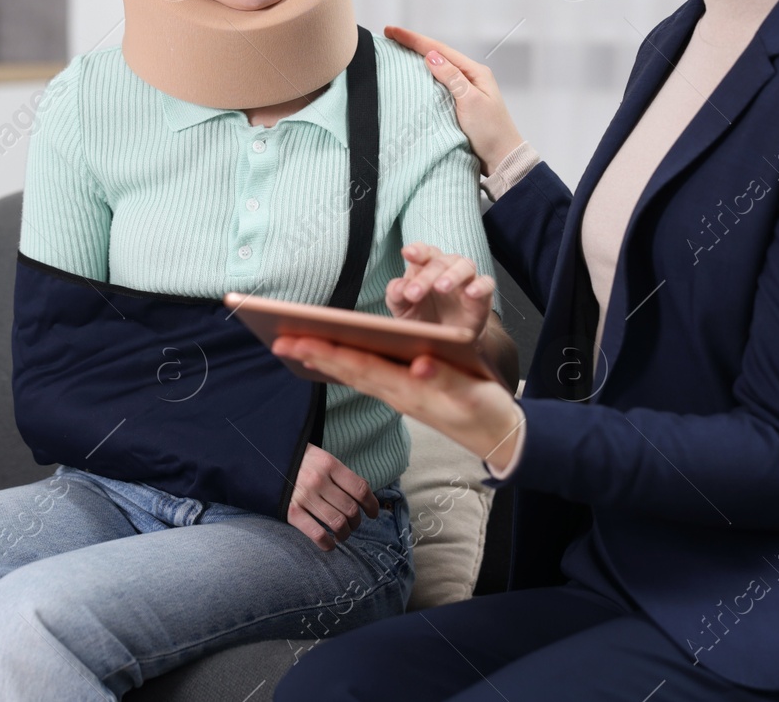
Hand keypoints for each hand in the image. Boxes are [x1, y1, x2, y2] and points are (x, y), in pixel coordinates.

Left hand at [272, 336, 524, 471]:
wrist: (499, 437)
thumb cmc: (486, 410)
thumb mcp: (471, 393)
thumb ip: (444, 378)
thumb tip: (417, 364)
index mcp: (409, 389)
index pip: (359, 366)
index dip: (326, 352)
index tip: (295, 341)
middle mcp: (397, 393)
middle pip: (347, 370)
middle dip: (313, 354)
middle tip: (278, 341)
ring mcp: (399, 395)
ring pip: (354, 374)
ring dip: (323, 360)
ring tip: (294, 346)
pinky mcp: (406, 394)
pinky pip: (367, 378)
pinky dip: (344, 366)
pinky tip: (331, 359)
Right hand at [288, 444, 379, 551]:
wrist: (264, 459)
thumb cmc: (299, 461)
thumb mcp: (321, 458)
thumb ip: (341, 474)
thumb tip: (364, 492)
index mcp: (329, 464)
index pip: (360, 488)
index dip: (372, 505)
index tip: (373, 513)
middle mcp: (318, 480)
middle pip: (351, 509)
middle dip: (357, 522)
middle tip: (353, 524)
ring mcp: (304, 496)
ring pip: (337, 523)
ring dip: (345, 534)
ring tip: (342, 534)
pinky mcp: (291, 511)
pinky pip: (317, 534)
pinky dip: (327, 544)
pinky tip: (330, 544)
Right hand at [384, 25, 525, 174]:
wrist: (502, 158)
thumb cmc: (491, 132)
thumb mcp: (471, 102)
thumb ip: (452, 78)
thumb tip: (431, 57)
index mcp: (475, 72)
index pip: (440, 50)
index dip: (414, 40)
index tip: (392, 31)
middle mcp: (470, 77)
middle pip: (438, 55)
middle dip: (413, 44)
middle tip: (389, 35)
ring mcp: (464, 90)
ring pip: (437, 69)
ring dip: (417, 59)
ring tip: (396, 50)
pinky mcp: (459, 105)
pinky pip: (437, 85)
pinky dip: (423, 78)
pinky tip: (413, 77)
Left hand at [387, 241, 493, 342]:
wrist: (444, 342)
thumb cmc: (422, 318)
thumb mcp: (403, 309)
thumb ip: (396, 295)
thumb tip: (398, 287)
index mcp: (426, 267)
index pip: (424, 252)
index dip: (417, 250)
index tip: (408, 253)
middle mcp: (448, 269)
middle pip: (440, 262)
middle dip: (426, 276)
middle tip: (413, 293)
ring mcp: (467, 280)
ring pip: (465, 265)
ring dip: (453, 274)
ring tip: (441, 287)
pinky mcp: (482, 296)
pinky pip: (487, 283)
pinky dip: (480, 286)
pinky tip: (470, 293)